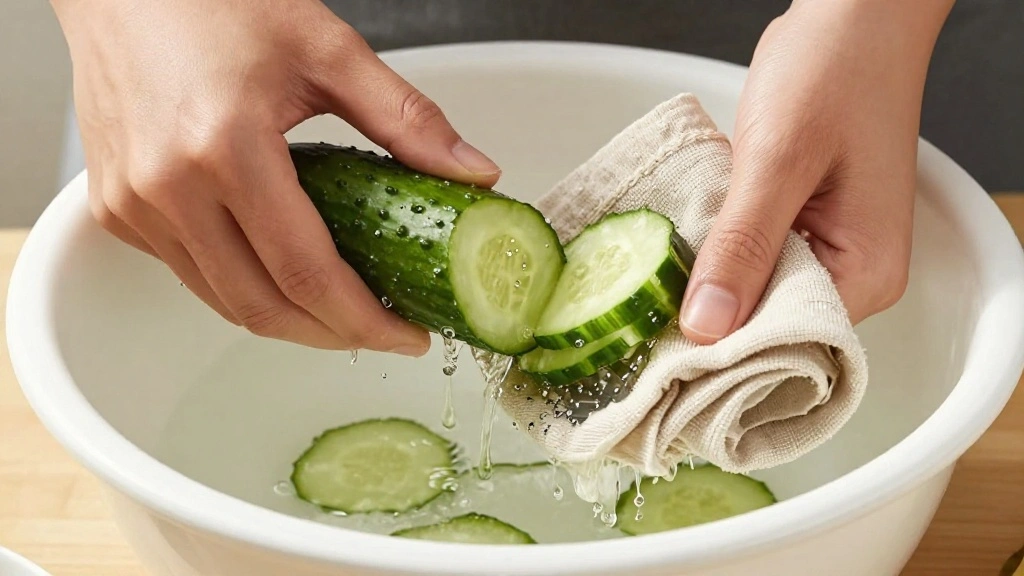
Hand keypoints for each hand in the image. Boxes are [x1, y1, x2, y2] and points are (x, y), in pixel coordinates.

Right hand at [51, 0, 501, 354]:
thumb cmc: (215, 0)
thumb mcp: (327, 50)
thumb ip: (407, 118)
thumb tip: (471, 173)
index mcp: (224, 147)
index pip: (307, 275)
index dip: (364, 321)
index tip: (406, 336)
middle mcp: (168, 187)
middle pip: (262, 308)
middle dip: (332, 336)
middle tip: (383, 332)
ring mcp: (133, 206)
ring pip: (222, 302)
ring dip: (289, 320)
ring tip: (343, 309)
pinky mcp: (116, 211)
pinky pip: (190, 274)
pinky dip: (243, 287)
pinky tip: (283, 271)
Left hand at [679, 0, 953, 343]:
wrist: (850, 16)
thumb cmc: (833, 69)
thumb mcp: (778, 160)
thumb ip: (743, 245)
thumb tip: (706, 324)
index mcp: (866, 271)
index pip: (787, 342)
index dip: (724, 349)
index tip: (663, 351)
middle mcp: (854, 271)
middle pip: (769, 325)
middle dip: (711, 318)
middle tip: (648, 317)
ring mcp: (829, 247)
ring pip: (755, 291)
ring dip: (710, 283)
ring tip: (658, 284)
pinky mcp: (803, 223)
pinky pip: (754, 257)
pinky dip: (719, 252)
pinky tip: (683, 250)